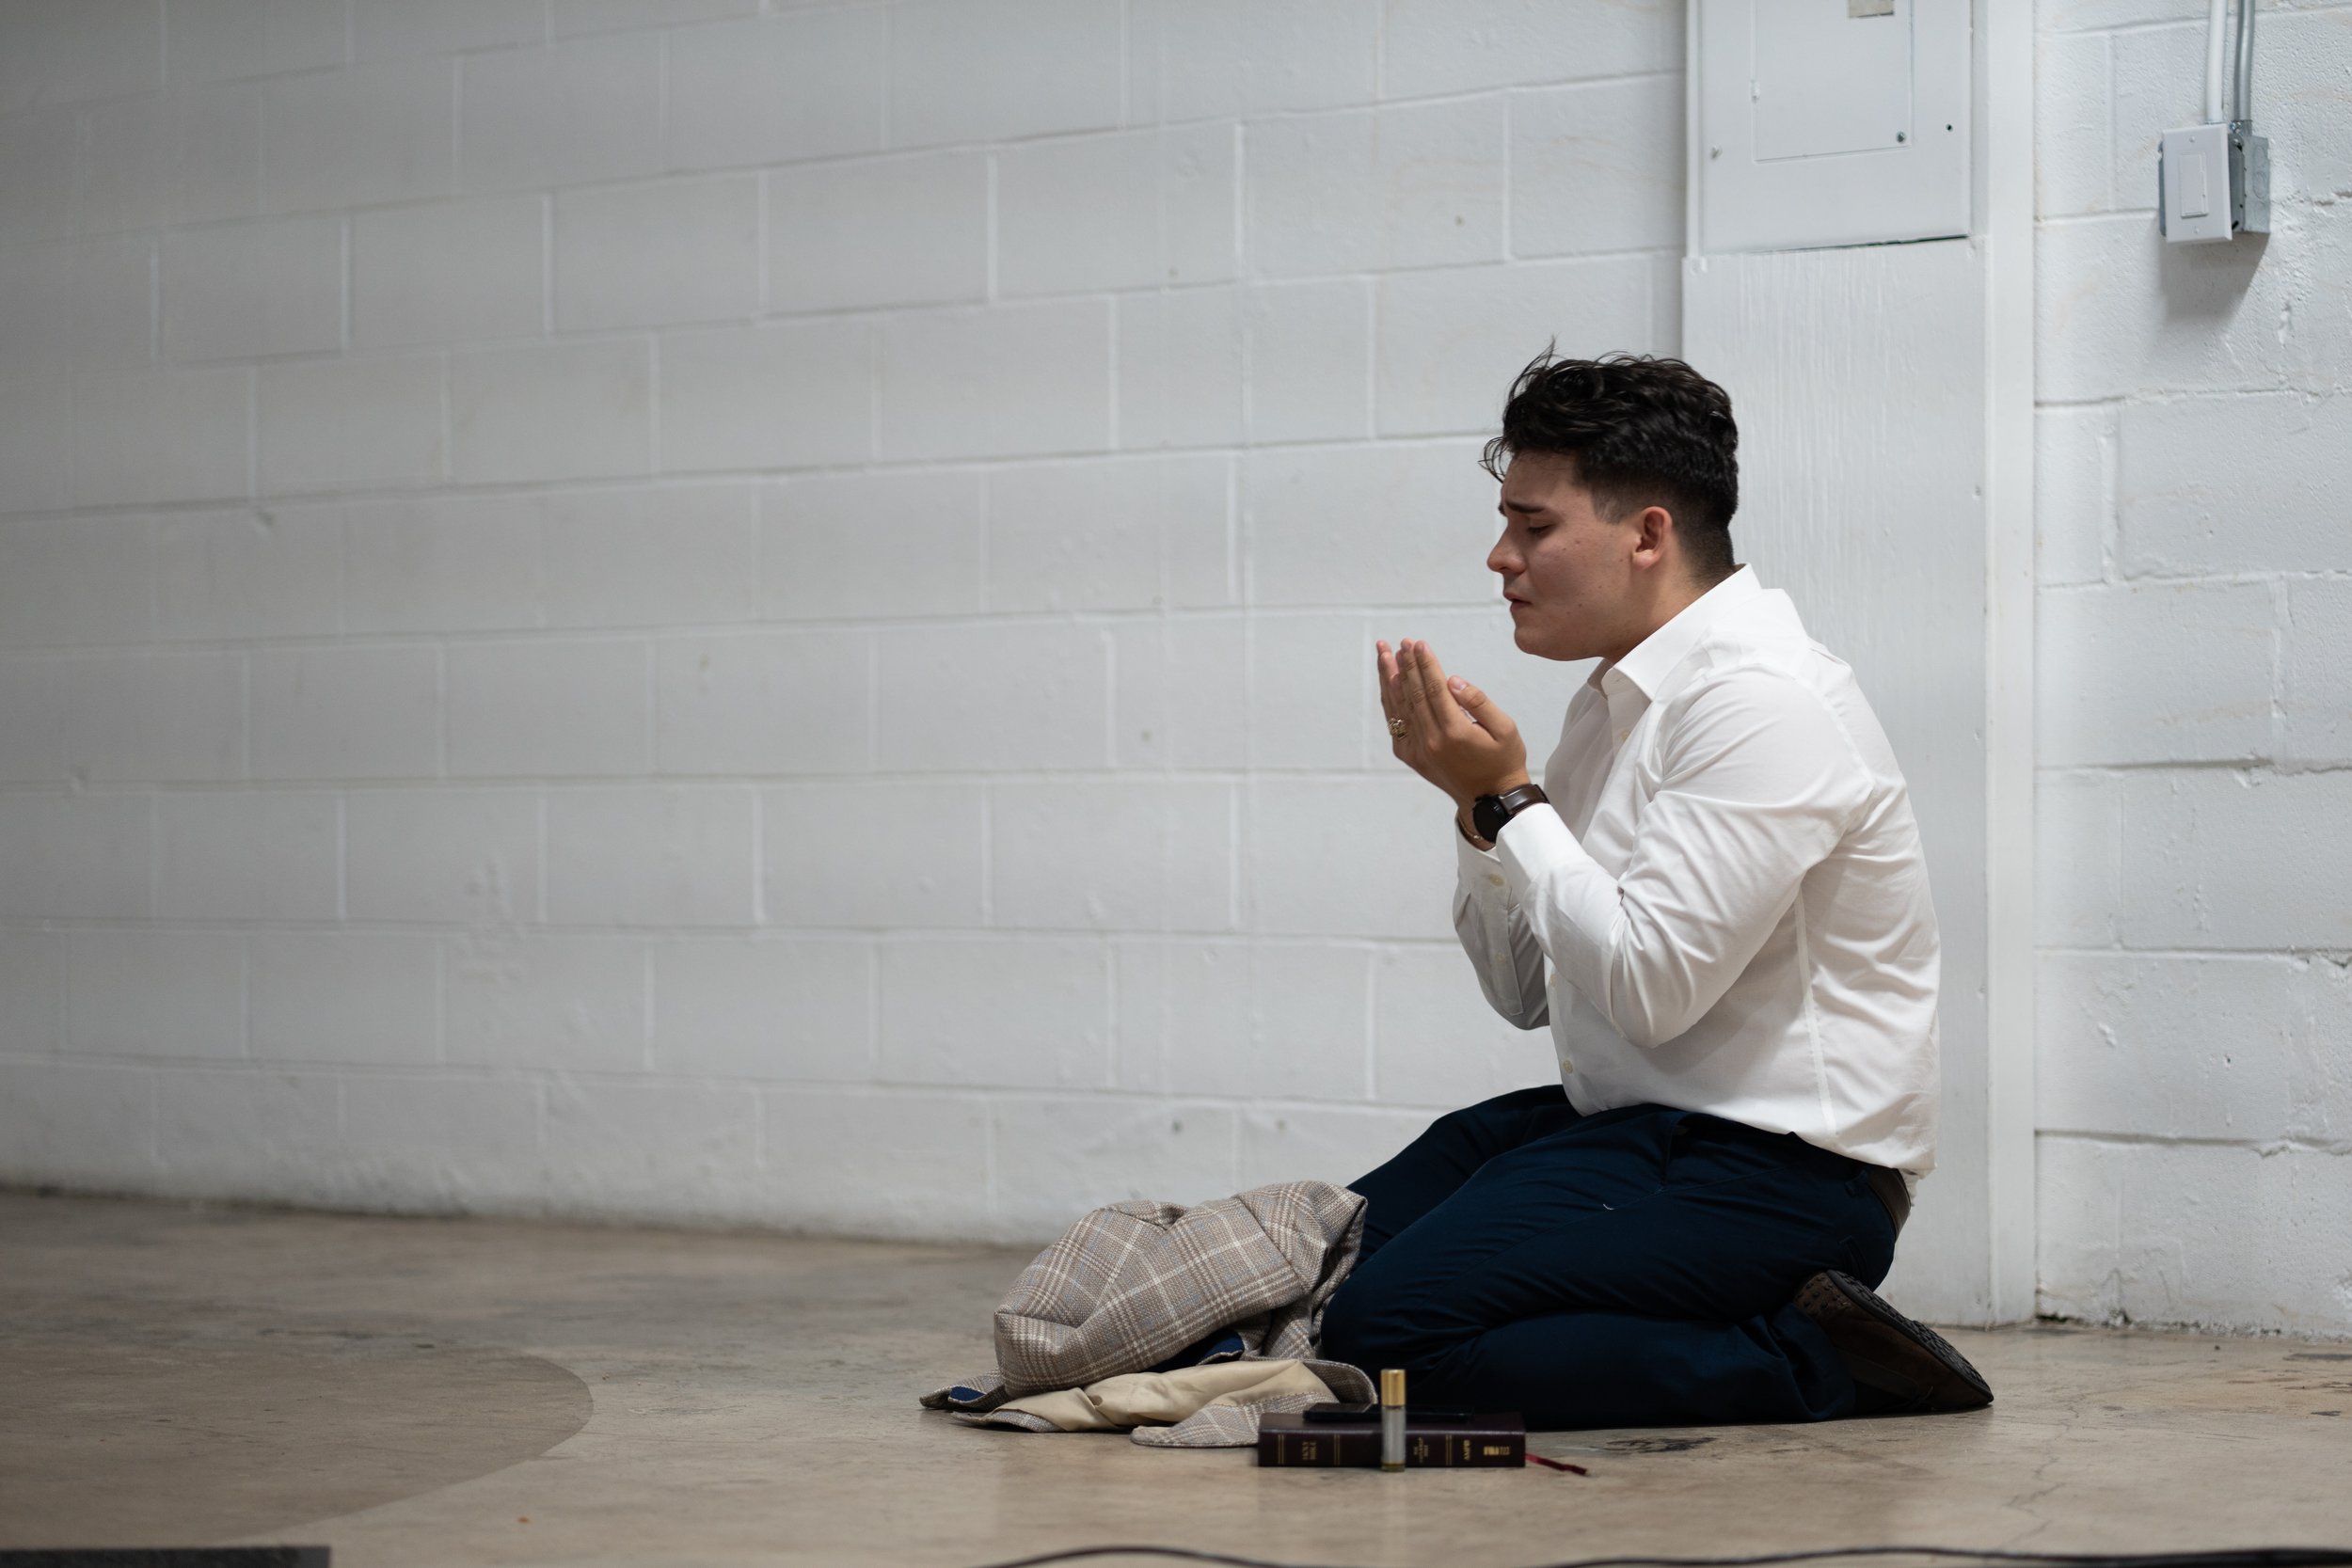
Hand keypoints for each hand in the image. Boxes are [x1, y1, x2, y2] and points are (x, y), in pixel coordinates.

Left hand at [1375, 639, 1530, 806]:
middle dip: (1406, 664)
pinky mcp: (1411, 756)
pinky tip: (1388, 681)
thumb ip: (1479, 702)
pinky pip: (1396, 722)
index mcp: (1455, 732)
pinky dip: (1390, 700)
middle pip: (1413, 694)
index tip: (1419, 644)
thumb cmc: (1503, 759)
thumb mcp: (1504, 728)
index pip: (1435, 688)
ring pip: (1398, 706)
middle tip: (1401, 642)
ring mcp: (1418, 750)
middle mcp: (1431, 741)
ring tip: (1384, 653)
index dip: (1425, 664)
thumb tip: (1452, 680)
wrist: (1490, 799)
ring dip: (1390, 677)